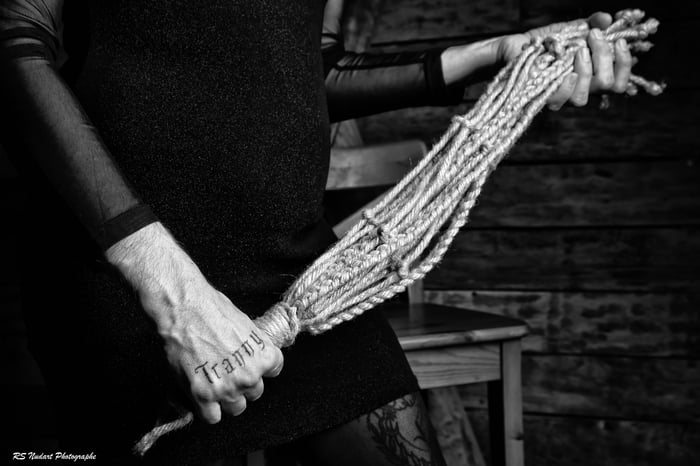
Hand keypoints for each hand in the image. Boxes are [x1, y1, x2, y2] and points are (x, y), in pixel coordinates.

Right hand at [106, 222, 283, 423]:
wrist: (185, 310)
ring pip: (237, 408)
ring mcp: (227, 388)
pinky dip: (209, 409)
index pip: (274, 371)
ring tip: (216, 383)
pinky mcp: (203, 395)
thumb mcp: (246, 324)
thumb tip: (252, 354)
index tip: (249, 362)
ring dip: (228, 398)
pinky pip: (213, 417)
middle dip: (243, 383)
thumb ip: (254, 346)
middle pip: (255, 392)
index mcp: (265, 356)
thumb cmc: (213, 310)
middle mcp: (250, 375)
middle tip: (228, 370)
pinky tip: (204, 396)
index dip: (260, 366)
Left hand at [497, 12, 632, 109]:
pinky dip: (566, 83)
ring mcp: (560, 98)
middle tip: (593, 36)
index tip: (619, 41)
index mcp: (590, 77)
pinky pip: (560, 99)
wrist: (513, 47)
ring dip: (586, 70)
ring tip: (578, 49)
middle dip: (605, 58)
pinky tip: (565, 68)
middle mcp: (578, 91)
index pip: (618, 83)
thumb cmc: (544, 42)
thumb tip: (608, 18)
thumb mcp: (569, 29)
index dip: (625, 65)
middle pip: (606, 87)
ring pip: (583, 98)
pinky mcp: (542, 99)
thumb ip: (589, 24)